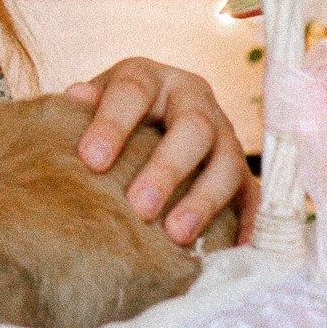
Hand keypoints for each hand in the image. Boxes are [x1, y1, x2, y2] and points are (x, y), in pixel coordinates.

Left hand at [65, 58, 255, 245]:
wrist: (154, 130)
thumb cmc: (113, 124)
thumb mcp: (95, 107)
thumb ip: (83, 108)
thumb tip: (75, 97)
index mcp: (150, 79)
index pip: (133, 90)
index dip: (113, 124)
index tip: (91, 160)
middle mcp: (194, 100)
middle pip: (193, 128)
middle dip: (167, 169)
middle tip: (139, 207)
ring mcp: (224, 136)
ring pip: (227, 164)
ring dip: (204, 201)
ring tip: (176, 235)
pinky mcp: (242, 173)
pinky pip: (251, 197)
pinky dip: (243, 223)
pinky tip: (227, 248)